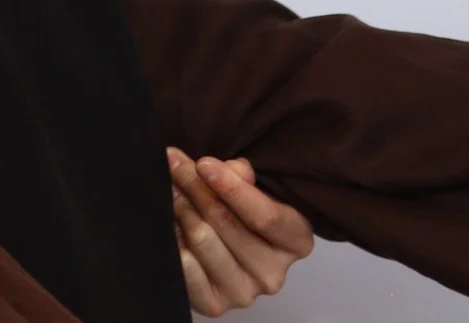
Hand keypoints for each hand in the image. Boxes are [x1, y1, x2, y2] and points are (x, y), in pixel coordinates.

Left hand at [166, 149, 313, 314]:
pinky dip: (175, 241)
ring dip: (182, 210)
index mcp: (296, 241)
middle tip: (175, 166)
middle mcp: (273, 273)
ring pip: (203, 239)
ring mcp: (244, 293)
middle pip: (226, 222)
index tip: (203, 164)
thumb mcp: (252, 189)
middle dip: (196, 188)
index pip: (265, 216)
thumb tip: (219, 168)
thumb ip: (241, 174)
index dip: (231, 188)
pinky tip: (173, 225)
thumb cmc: (242, 214)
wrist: (225, 249)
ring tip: (174, 193)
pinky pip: (186, 269)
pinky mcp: (215, 305)